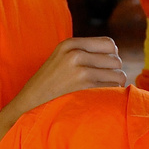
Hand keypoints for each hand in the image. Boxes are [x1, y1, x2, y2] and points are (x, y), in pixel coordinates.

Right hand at [5, 37, 125, 121]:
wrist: (29, 104)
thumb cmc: (49, 84)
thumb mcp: (61, 58)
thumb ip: (84, 52)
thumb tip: (117, 56)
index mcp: (70, 44)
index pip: (109, 44)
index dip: (111, 56)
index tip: (104, 68)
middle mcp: (76, 54)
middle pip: (116, 60)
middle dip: (113, 72)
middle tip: (102, 83)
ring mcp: (81, 71)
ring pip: (118, 75)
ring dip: (114, 85)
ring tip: (100, 91)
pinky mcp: (85, 88)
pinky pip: (113, 89)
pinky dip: (110, 96)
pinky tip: (97, 99)